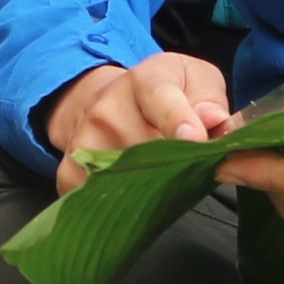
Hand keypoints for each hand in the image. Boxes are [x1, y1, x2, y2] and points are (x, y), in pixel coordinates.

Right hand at [46, 54, 231, 195]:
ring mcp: (84, 142)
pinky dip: (122, 205)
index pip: (160, 99)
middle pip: (151, 151)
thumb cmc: (163, 94)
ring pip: (130, 181)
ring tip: (162, 173)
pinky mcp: (69, 172)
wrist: (108, 103)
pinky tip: (134, 190)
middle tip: (189, 161)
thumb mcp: (194, 79)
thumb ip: (209, 97)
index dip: (177, 120)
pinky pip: (101, 200)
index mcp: (144, 80)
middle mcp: (106, 108)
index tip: (194, 138)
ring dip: (154, 187)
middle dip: (179, 163)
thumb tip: (214, 119)